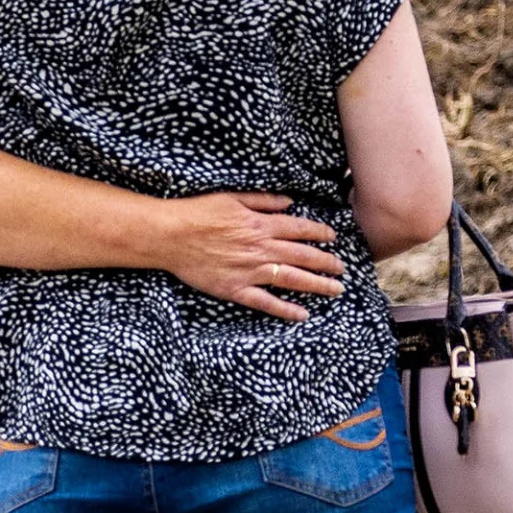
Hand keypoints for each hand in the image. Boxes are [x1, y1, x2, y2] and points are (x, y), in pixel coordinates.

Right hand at [142, 194, 348, 318]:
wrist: (171, 236)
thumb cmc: (198, 213)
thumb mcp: (233, 197)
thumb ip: (263, 200)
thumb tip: (288, 202)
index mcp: (261, 224)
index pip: (300, 229)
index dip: (320, 234)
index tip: (333, 238)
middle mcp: (261, 248)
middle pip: (303, 256)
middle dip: (326, 262)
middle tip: (342, 269)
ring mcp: (250, 271)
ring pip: (292, 279)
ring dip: (317, 285)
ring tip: (335, 290)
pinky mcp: (236, 289)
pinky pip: (265, 302)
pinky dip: (285, 310)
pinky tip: (302, 315)